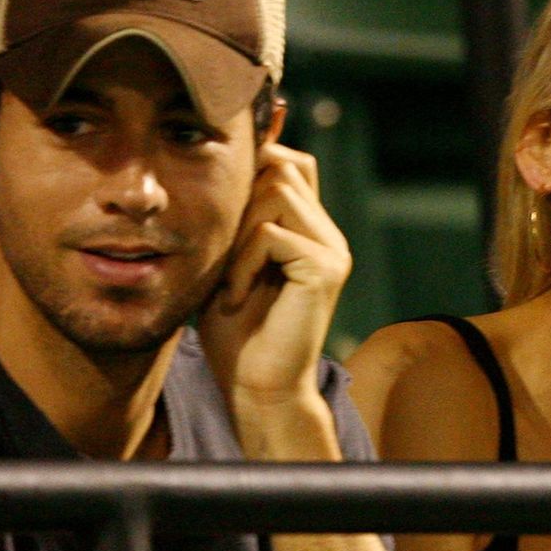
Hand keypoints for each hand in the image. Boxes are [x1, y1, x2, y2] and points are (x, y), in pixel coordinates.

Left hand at [198, 143, 350, 456]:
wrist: (257, 388)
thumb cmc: (235, 332)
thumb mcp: (225, 262)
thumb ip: (233, 219)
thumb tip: (219, 166)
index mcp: (310, 228)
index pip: (290, 162)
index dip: (254, 168)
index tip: (219, 209)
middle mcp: (328, 234)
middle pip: (281, 168)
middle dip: (239, 202)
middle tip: (223, 256)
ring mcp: (332, 249)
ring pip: (276, 192)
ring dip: (238, 234)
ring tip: (230, 279)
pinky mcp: (325, 268)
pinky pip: (270, 233)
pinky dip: (242, 264)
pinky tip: (236, 298)